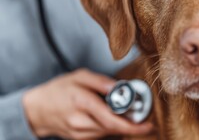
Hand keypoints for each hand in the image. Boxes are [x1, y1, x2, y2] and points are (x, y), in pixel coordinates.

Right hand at [23, 69, 152, 138]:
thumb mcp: (79, 76)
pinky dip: (111, 126)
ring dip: (121, 125)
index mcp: (82, 102)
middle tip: (144, 118)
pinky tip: (110, 117)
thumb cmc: (59, 90)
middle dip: (131, 124)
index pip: (111, 119)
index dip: (133, 125)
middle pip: (113, 128)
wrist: (37, 109)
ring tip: (124, 113)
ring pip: (109, 132)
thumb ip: (101, 81)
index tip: (149, 124)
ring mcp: (80, 134)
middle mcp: (81, 122)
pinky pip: (102, 134)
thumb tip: (121, 87)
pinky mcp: (81, 139)